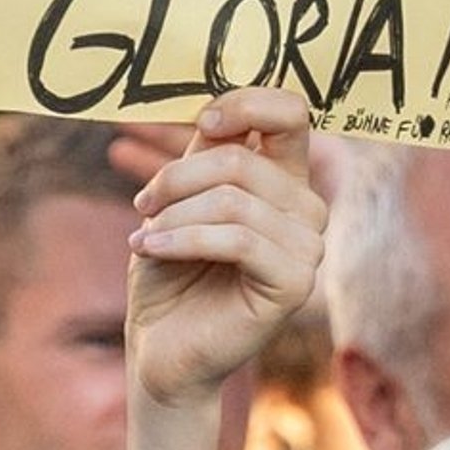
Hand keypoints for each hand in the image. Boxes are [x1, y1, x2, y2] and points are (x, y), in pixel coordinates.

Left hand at [126, 88, 326, 408]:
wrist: (160, 345)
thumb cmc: (169, 272)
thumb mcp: (180, 199)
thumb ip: (205, 156)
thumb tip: (213, 111)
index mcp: (283, 180)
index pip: (291, 114)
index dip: (247, 103)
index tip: (204, 124)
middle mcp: (306, 210)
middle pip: (243, 160)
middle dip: (177, 178)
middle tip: (142, 204)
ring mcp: (307, 249)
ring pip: (235, 200)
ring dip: (174, 216)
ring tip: (143, 237)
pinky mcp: (294, 284)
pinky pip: (239, 240)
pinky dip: (184, 240)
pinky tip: (148, 249)